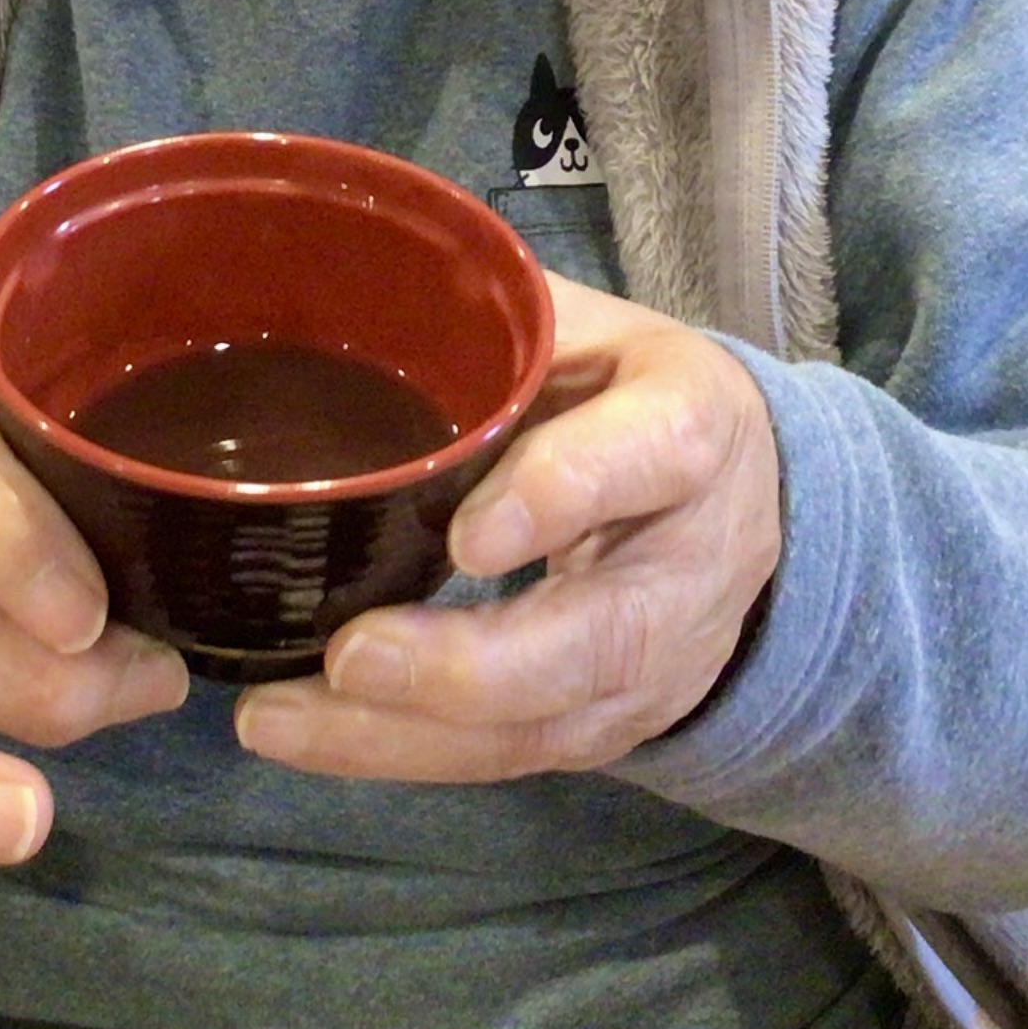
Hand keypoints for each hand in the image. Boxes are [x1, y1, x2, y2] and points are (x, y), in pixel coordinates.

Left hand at [232, 275, 780, 781]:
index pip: (650, 459)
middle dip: (468, 665)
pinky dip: (400, 753)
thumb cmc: (625, 391)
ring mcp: (653, 668)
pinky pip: (506, 756)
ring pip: (541, 721)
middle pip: (596, 640)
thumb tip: (346, 272)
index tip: (469, 537)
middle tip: (350, 657)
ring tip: (281, 718)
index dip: (563, 496)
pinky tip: (306, 734)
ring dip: (406, 733)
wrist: (746, 498)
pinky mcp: (605, 727)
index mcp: (689, 426)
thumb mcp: (584, 330)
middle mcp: (686, 568)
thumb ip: (491, 319)